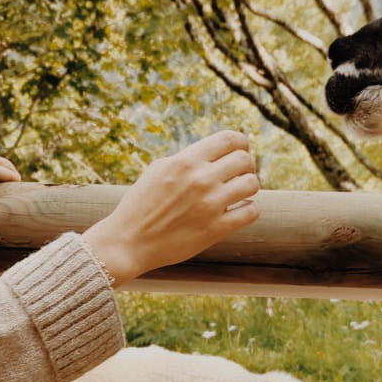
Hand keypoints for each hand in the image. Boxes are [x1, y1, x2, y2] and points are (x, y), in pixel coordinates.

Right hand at [81, 130, 259, 285]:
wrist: (128, 242)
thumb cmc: (140, 205)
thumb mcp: (158, 170)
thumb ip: (186, 159)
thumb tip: (213, 152)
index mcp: (186, 161)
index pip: (230, 139)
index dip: (241, 143)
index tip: (240, 151)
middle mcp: (201, 179)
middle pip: (245, 160)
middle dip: (246, 165)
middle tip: (239, 174)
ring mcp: (210, 205)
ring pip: (252, 184)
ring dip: (249, 186)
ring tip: (239, 193)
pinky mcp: (216, 229)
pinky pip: (251, 212)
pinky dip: (250, 209)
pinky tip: (239, 210)